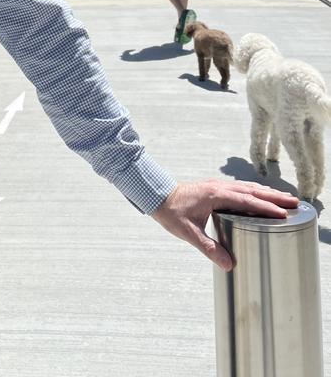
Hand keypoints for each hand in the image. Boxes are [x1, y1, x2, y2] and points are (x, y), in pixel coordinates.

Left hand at [151, 179, 298, 270]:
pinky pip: (240, 188)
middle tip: (295, 201)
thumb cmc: (171, 212)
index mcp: (215, 195)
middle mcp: (219, 187)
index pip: (246, 201)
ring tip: (284, 198)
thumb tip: (227, 265)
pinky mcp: (214, 188)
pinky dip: (254, 192)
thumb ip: (208, 248)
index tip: (283, 213)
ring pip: (247, 188)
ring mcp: (217, 186)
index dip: (265, 207)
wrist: (156, 195)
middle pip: (252, 191)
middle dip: (274, 197)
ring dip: (266, 192)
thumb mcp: (188, 233)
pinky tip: (259, 196)